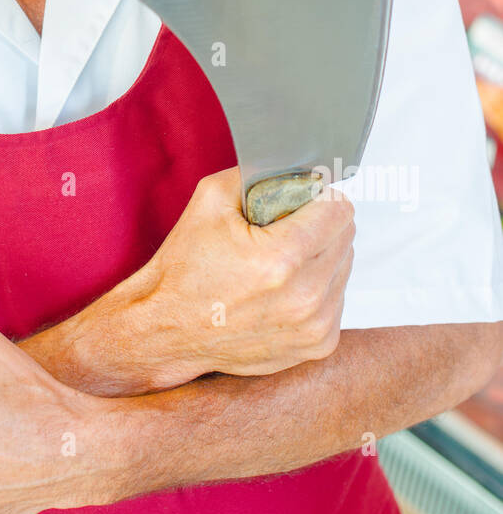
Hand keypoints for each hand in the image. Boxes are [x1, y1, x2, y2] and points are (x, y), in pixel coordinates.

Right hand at [133, 165, 354, 385]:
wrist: (167, 330)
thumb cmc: (185, 269)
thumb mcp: (210, 200)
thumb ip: (259, 173)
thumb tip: (296, 167)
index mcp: (282, 258)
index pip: (339, 209)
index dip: (319, 196)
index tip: (301, 199)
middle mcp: (305, 296)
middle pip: (346, 236)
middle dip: (319, 224)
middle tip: (283, 229)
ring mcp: (315, 326)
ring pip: (344, 267)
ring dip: (319, 256)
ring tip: (279, 262)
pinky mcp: (318, 346)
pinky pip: (337, 298)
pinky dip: (316, 287)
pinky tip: (283, 289)